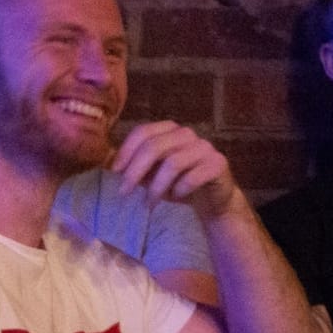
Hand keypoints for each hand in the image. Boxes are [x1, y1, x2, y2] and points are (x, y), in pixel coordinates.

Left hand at [112, 121, 237, 217]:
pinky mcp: (218, 164)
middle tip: (124, 192)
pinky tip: (177, 197)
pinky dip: (179, 190)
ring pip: (173, 163)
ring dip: (157, 186)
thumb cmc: (179, 184)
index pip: (144, 132)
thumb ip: (137, 168)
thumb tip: (114, 167)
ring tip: (150, 203)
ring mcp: (204, 147)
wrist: (214, 200)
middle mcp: (187, 134)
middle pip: (154, 146)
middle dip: (135, 171)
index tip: (116, 172)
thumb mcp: (153, 176)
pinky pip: (192, 177)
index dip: (127, 151)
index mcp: (169, 130)